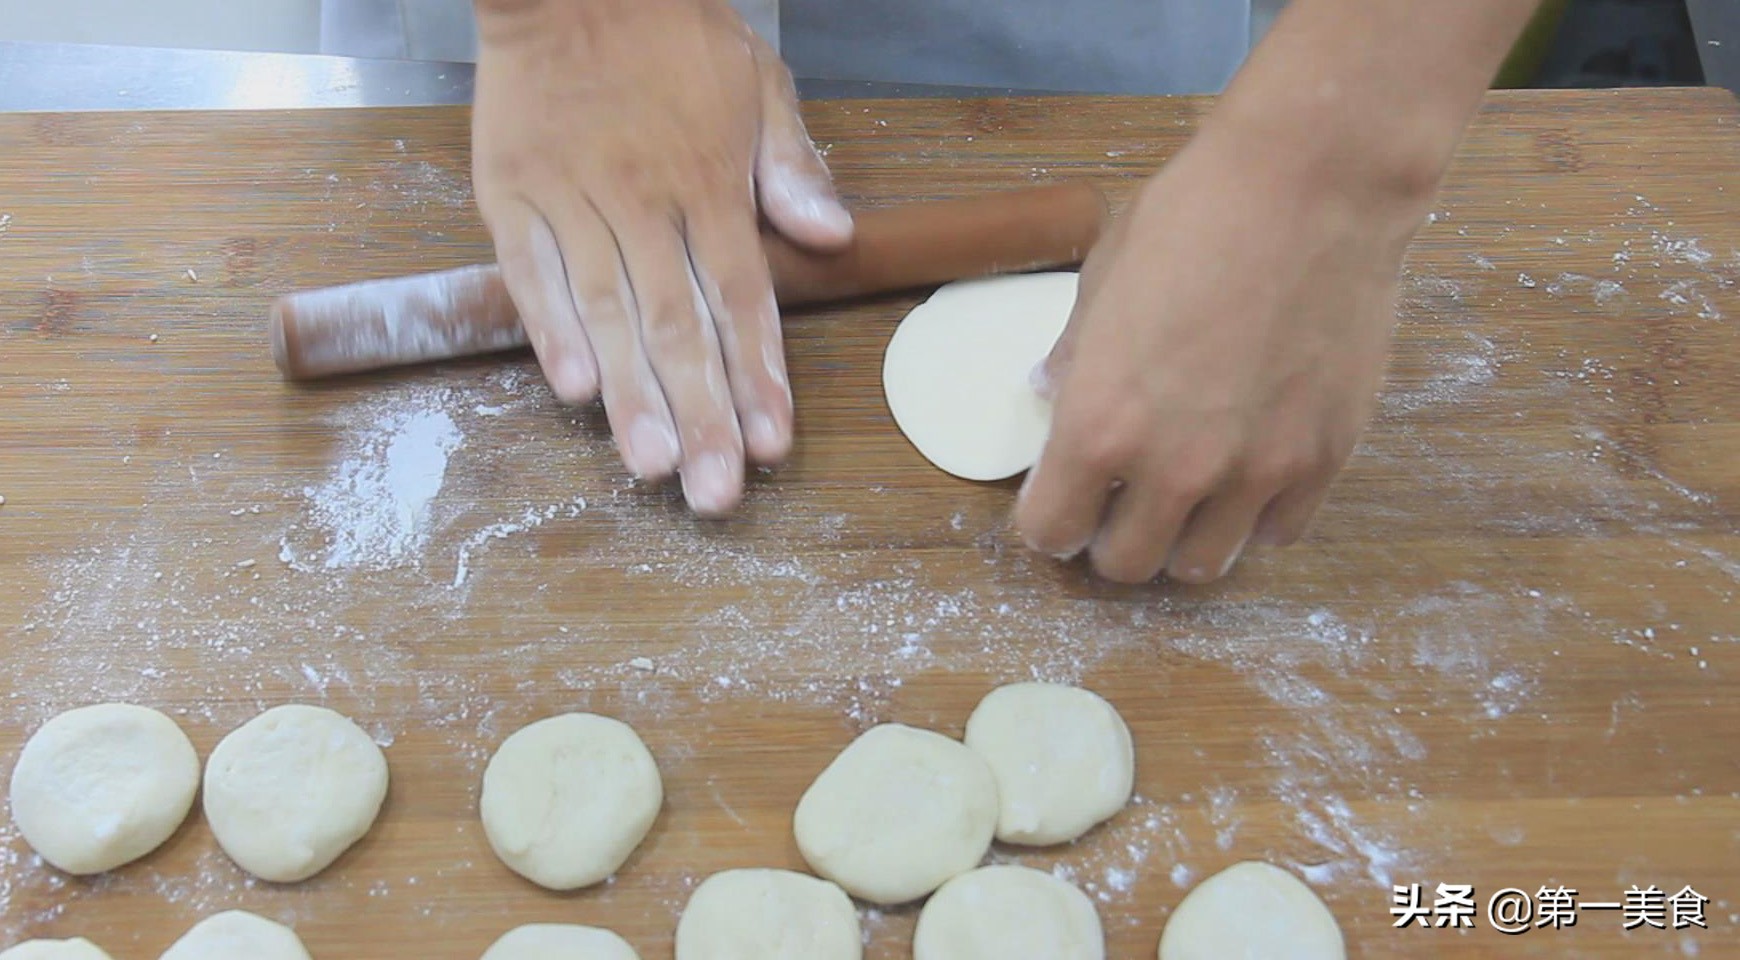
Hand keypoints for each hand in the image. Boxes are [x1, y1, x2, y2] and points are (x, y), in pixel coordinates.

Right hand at [470, 0, 851, 515]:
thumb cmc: (669, 34)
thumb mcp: (756, 80)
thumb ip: (791, 164)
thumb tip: (833, 237)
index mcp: (710, 184)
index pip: (742, 297)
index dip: (758, 374)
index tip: (771, 442)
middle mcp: (645, 204)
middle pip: (678, 325)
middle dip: (702, 414)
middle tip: (715, 491)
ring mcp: (573, 202)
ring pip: (607, 314)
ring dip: (631, 394)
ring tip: (652, 464)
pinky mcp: (512, 195)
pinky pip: (532, 274)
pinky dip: (550, 329)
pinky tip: (573, 390)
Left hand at [1016, 128, 1431, 583]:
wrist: (1313, 184)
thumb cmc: (1193, 217)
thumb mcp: (1102, 281)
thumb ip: (1073, 357)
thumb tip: (1050, 397)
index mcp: (1099, 425)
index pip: (1051, 532)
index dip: (1049, 522)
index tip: (1060, 504)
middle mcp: (1173, 468)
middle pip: (1126, 566)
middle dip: (1111, 541)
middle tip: (1120, 505)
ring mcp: (1256, 472)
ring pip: (1203, 566)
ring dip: (1182, 541)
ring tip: (1184, 501)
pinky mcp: (1324, 459)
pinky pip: (1278, 532)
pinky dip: (1255, 518)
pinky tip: (1248, 477)